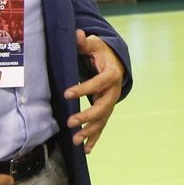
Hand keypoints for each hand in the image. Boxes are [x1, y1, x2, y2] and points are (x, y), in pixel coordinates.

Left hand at [64, 30, 124, 152]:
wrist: (116, 63)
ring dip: (90, 132)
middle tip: (70, 122)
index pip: (98, 83)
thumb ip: (85, 42)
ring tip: (76, 140)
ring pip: (102, 120)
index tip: (67, 93)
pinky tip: (86, 150)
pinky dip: (94, 139)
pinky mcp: (106, 111)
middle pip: (103, 107)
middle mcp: (114, 92)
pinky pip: (101, 126)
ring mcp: (111, 103)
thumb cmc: (102, 53)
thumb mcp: (95, 44)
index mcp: (111, 74)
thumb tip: (77, 34)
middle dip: (87, 116)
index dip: (84, 89)